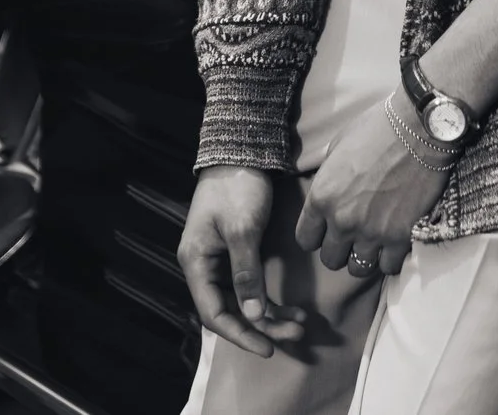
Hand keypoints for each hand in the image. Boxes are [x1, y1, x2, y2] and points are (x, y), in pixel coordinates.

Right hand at [179, 166, 306, 356]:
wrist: (242, 150)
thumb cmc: (237, 187)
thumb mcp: (242, 230)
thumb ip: (246, 274)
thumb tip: (254, 316)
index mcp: (196, 263)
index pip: (213, 314)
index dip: (241, 334)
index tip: (269, 347)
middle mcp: (205, 267)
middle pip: (230, 311)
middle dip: (262, 327)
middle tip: (296, 334)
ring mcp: (220, 261)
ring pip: (244, 302)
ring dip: (270, 316)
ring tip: (301, 324)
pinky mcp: (237, 253)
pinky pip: (251, 287)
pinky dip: (270, 299)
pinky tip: (293, 307)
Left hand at [294, 94, 451, 279]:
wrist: (419, 128)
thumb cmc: (377, 129)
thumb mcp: (338, 146)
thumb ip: (328, 177)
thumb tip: (327, 189)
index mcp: (321, 197)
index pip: (305, 239)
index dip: (317, 235)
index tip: (327, 229)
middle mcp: (342, 220)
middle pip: (331, 259)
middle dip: (340, 249)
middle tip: (354, 235)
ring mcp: (372, 232)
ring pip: (358, 269)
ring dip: (365, 257)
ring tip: (374, 241)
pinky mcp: (401, 236)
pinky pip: (389, 266)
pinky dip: (391, 257)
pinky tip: (395, 241)